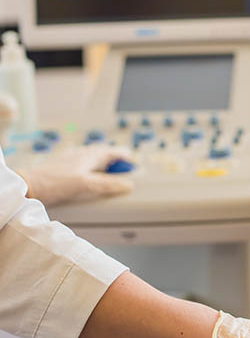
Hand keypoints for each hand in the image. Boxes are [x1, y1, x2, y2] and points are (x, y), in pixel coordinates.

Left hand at [17, 144, 133, 205]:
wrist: (28, 185)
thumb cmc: (53, 182)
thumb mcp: (85, 184)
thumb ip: (107, 184)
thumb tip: (128, 185)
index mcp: (89, 156)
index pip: (113, 152)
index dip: (125, 156)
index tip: (135, 162)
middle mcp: (80, 155)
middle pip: (103, 152)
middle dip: (115, 157)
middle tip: (125, 164)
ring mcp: (70, 160)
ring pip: (91, 156)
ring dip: (102, 160)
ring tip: (108, 168)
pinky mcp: (61, 167)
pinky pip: (80, 162)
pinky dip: (89, 166)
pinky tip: (85, 171)